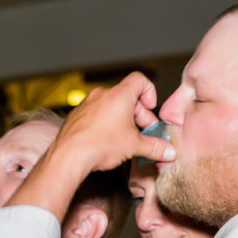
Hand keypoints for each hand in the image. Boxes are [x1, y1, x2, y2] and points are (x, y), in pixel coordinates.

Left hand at [48, 71, 173, 174]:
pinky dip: (106, 125)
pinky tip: (108, 143)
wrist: (70, 156)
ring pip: (111, 108)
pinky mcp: (77, 116)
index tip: (151, 108)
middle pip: (127, 98)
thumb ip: (155, 147)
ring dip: (123, 122)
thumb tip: (168, 151)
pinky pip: (97, 115)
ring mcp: (87, 104)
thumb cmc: (99, 145)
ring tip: (127, 141)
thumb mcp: (134, 146)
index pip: (140, 80)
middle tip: (145, 134)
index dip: (150, 92)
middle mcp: (102, 95)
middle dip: (139, 116)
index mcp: (119, 95)